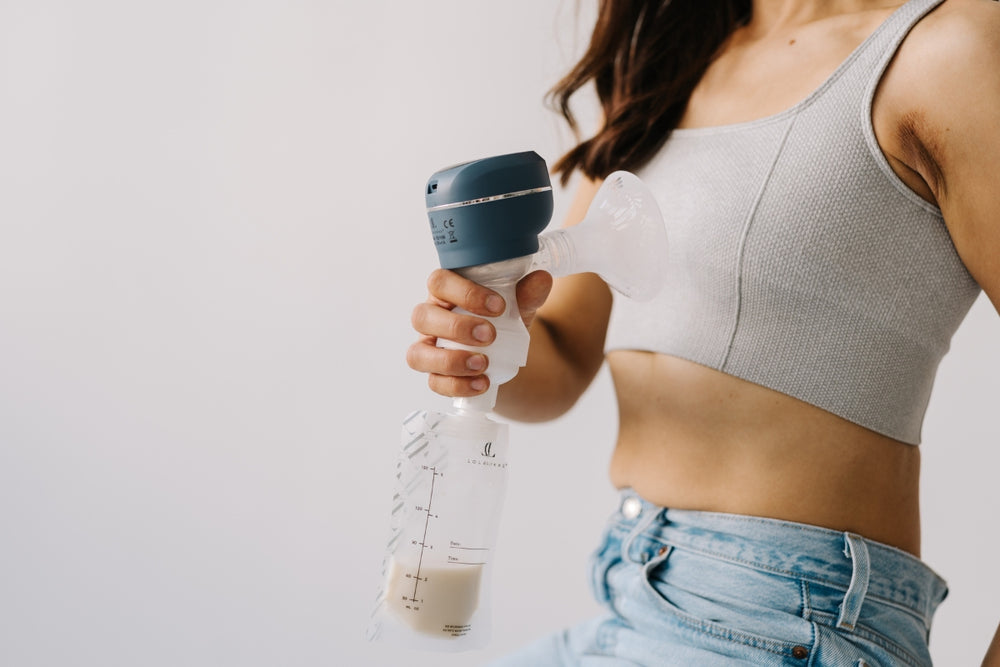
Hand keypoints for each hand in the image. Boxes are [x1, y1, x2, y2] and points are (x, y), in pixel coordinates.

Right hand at [407, 268, 552, 396]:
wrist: (506, 353)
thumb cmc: (501, 319)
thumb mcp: (518, 305)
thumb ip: (527, 294)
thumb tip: (542, 280)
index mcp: (445, 291)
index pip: (439, 282)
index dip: (464, 292)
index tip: (499, 305)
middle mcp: (430, 317)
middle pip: (422, 317)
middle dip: (457, 327)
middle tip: (490, 335)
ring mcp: (427, 348)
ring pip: (418, 354)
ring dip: (451, 360)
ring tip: (484, 363)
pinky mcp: (434, 374)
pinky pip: (434, 382)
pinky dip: (458, 386)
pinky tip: (482, 383)